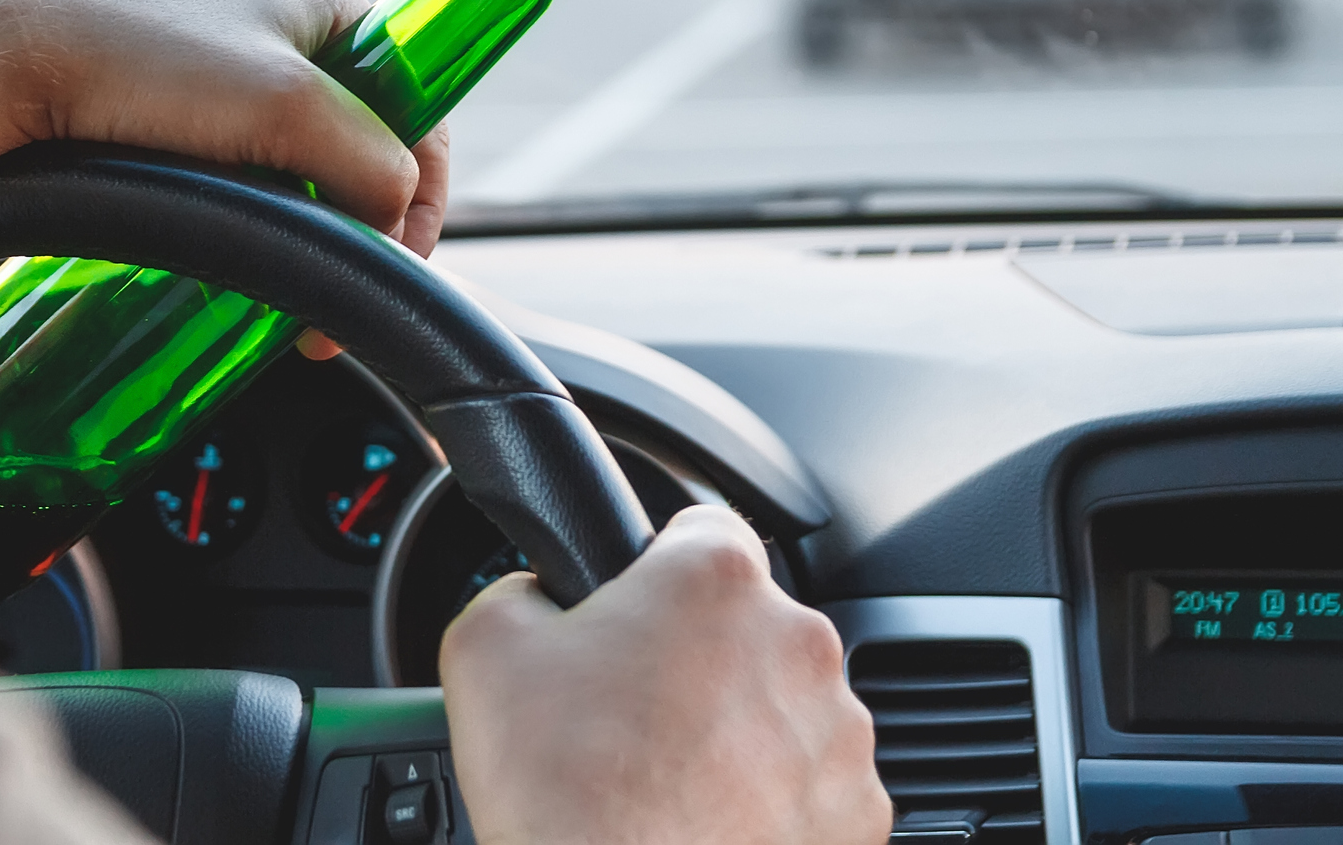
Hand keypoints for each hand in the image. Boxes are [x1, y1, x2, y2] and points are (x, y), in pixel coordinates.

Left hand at [0, 0, 449, 256]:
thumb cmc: (139, 59)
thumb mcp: (286, 107)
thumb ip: (369, 163)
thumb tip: (395, 217)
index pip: (418, 103)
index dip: (420, 192)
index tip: (395, 261)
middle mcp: (281, 24)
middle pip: (358, 145)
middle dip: (353, 226)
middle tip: (326, 301)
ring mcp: (223, 64)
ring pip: (296, 170)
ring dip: (298, 231)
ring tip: (275, 295)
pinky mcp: (169, 105)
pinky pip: (238, 175)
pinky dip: (246, 220)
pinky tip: (228, 258)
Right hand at [439, 504, 889, 844]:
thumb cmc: (567, 795)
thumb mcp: (484, 648)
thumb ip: (517, 589)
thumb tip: (535, 596)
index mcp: (717, 579)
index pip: (702, 527)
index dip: (657, 569)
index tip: (635, 611)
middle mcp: (797, 642)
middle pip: (746, 623)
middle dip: (697, 657)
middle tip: (632, 712)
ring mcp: (839, 734)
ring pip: (785, 705)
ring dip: (740, 729)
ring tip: (669, 778)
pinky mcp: (858, 812)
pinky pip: (815, 785)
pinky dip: (774, 800)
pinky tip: (711, 821)